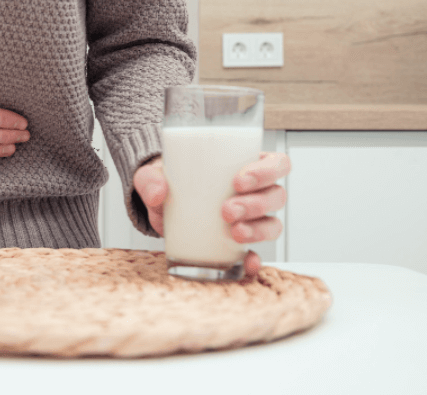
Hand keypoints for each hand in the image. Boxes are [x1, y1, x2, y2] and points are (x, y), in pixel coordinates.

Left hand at [133, 152, 290, 276]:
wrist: (159, 208)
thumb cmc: (167, 181)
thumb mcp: (154, 174)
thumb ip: (150, 179)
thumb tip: (158, 193)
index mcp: (244, 164)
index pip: (276, 163)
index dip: (267, 171)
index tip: (239, 180)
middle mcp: (254, 192)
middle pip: (276, 195)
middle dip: (257, 204)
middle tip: (227, 210)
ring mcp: (250, 219)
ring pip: (272, 224)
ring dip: (258, 229)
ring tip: (234, 232)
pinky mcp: (238, 244)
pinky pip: (256, 253)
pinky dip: (254, 260)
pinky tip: (247, 262)